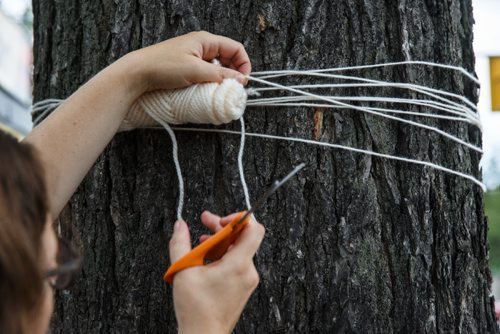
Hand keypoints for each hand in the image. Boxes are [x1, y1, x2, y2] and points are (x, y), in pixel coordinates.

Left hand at [121, 31, 250, 93]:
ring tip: (219, 91)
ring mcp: (193, 57)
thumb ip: (220, 75)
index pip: (235, 48)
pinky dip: (210, 82)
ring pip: (217, 68)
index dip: (243, 64)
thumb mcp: (196, 71)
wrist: (136, 74)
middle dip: (233, 73)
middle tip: (233, 89)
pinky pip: (205, 74)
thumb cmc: (164, 67)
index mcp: (205, 40)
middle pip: (227, 58)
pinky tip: (207, 91)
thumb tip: (241, 80)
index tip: (243, 81)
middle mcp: (201, 46)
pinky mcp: (186, 68)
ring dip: (221, 79)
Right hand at [169, 211, 264, 333]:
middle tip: (205, 221)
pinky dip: (223, 255)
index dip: (239, 218)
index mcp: (238, 264)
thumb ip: (180, 243)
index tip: (221, 220)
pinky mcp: (242, 287)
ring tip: (201, 243)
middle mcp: (248, 271)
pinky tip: (206, 259)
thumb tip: (180, 226)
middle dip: (222, 227)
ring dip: (220, 242)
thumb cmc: (197, 310)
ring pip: (239, 250)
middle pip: (243, 237)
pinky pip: (237, 263)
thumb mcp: (183, 271)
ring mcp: (247, 280)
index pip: (254, 230)